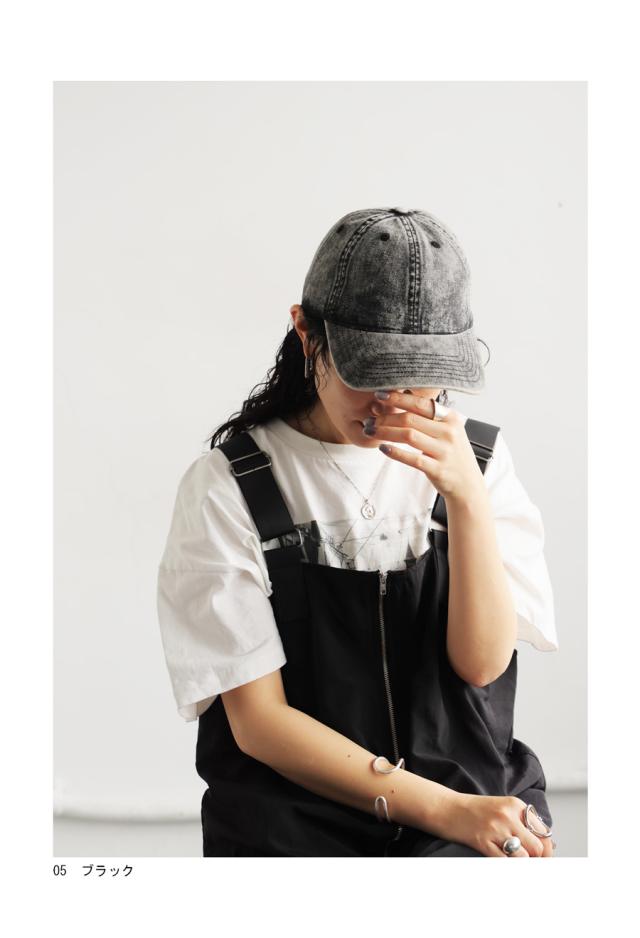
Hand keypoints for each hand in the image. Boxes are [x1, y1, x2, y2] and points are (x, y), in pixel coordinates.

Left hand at [365, 390, 484, 502]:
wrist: (468, 485)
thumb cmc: (453, 455)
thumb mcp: (448, 431)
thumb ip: (429, 416)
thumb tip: (403, 395)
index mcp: (451, 419)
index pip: (421, 403)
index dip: (398, 398)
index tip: (379, 395)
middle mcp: (449, 432)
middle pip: (411, 419)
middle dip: (386, 418)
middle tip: (369, 419)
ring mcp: (444, 451)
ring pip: (408, 435)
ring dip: (385, 432)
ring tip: (370, 431)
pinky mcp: (438, 469)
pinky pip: (412, 458)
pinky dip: (395, 452)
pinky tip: (382, 448)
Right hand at [444, 793, 555, 857]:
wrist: (446, 807)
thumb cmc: (473, 810)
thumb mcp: (501, 807)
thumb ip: (521, 822)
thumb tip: (544, 846)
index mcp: (515, 804)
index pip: (544, 833)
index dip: (547, 851)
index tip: (544, 859)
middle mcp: (508, 815)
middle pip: (537, 847)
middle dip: (537, 860)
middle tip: (530, 865)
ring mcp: (495, 828)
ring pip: (523, 857)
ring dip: (521, 864)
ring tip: (514, 863)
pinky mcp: (483, 841)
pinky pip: (504, 862)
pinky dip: (508, 866)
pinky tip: (504, 863)